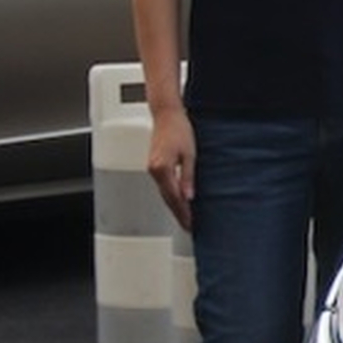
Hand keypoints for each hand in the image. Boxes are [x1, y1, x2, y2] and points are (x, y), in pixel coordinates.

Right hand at [145, 105, 194, 232]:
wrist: (167, 116)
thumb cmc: (180, 130)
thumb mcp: (190, 154)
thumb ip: (188, 177)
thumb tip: (188, 196)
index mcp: (162, 169)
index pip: (174, 197)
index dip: (183, 212)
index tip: (190, 224)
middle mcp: (154, 170)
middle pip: (167, 198)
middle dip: (178, 213)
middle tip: (188, 226)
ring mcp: (152, 168)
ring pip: (164, 193)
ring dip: (174, 206)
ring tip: (185, 218)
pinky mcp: (154, 165)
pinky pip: (162, 185)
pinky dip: (170, 195)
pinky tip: (177, 200)